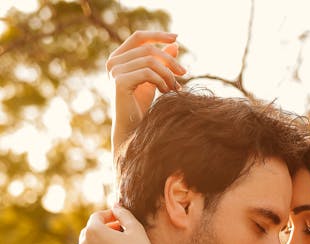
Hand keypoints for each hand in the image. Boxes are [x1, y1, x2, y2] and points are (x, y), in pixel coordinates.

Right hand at [107, 30, 186, 155]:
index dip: (158, 36)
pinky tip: (166, 91)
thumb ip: (162, 62)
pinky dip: (161, 81)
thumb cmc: (141, 106)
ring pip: (150, 61)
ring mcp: (114, 71)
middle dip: (169, 61)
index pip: (139, 38)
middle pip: (148, 50)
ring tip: (175, 87)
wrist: (132, 130)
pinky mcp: (120, 82)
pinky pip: (147, 73)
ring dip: (167, 73)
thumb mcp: (154, 79)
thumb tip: (175, 44)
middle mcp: (113, 62)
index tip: (177, 38)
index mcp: (118, 58)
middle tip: (184, 72)